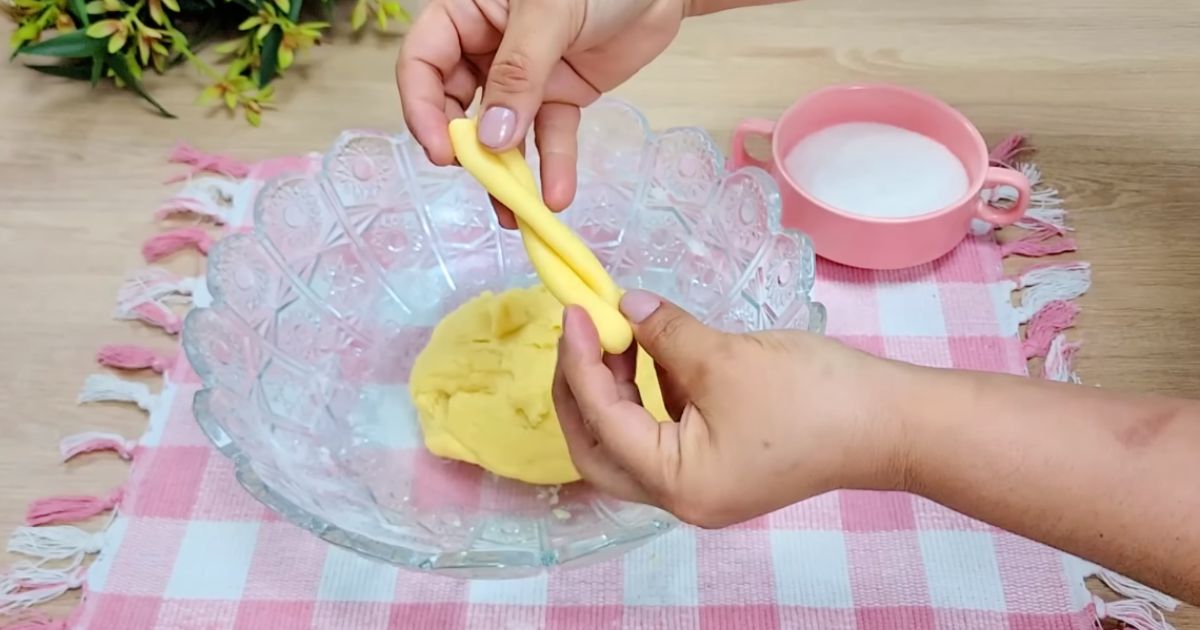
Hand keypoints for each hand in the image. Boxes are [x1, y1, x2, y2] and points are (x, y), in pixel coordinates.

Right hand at [396, 0, 686, 227]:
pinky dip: (554, 165)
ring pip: (504, 131)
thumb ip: (519, 74)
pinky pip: (551, 135)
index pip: (422, 62)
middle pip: (457, 105)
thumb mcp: (550, 12)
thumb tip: (492, 138)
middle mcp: (486, 45)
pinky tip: (556, 195)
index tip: (442, 152)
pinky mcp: (561, 95)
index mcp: (466, 11)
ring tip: (515, 213)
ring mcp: (524, 75)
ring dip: (508, 173)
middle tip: (483, 180)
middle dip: (468, 148)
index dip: (423, 108)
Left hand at [553, 289, 916, 526]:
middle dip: (580, 390)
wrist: (892, 423)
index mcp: (678, 484)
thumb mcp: (726, 357)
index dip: (580, 363)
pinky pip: (666, 434)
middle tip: (577, 334)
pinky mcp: (722, 466)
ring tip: (616, 333)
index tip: (575, 312)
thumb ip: (665, 333)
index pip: (604, 422)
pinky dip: (650, 395)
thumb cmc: (814, 396)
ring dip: (615, 389)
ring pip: (630, 442)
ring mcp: (703, 486)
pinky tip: (654, 352)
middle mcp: (682, 498)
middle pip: (601, 449)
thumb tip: (624, 307)